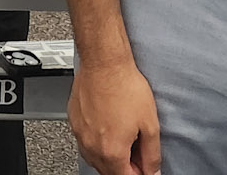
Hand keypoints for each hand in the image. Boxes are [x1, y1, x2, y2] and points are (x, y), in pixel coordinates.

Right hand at [68, 55, 162, 174]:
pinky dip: (97, 144)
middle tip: (136, 154)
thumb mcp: (150, 124)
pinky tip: (107, 130)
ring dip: (109, 158)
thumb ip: (152, 154)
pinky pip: (85, 143)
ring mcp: (80, 134)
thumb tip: (152, 170)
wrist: (103, 63)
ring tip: (122, 140)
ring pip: (94, 159)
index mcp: (112, 151)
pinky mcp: (74, 121)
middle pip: (108, 172)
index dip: (139, 174)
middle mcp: (92, 146)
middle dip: (124, 168)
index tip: (144, 168)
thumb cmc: (124, 86)